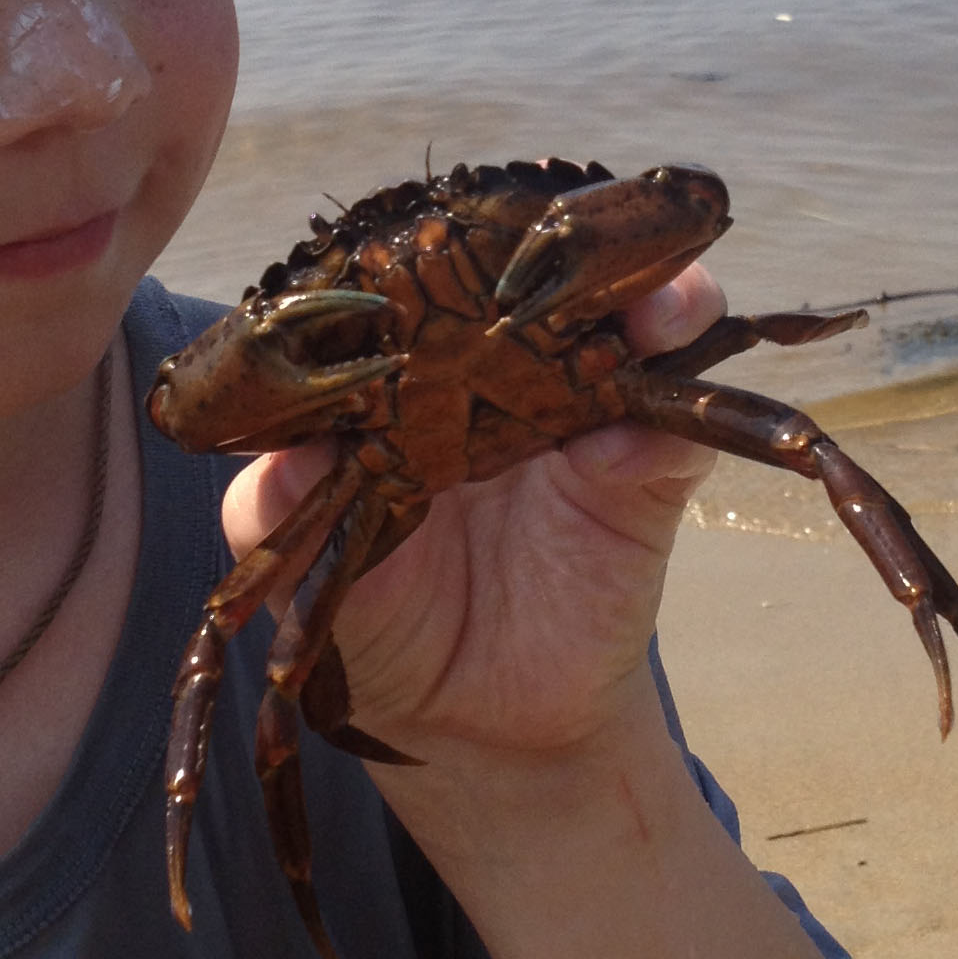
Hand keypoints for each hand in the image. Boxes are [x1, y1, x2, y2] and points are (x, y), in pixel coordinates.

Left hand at [220, 260, 726, 769]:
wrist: (469, 724)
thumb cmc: (381, 620)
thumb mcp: (313, 565)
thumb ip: (280, 506)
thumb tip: (281, 452)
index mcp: (423, 371)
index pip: (440, 279)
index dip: (447, 245)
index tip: (445, 234)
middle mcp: (509, 373)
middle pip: (556, 274)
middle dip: (575, 241)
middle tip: (575, 237)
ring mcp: (584, 419)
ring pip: (640, 326)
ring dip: (657, 302)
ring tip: (653, 314)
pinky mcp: (644, 483)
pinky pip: (677, 433)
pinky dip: (669, 423)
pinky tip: (635, 440)